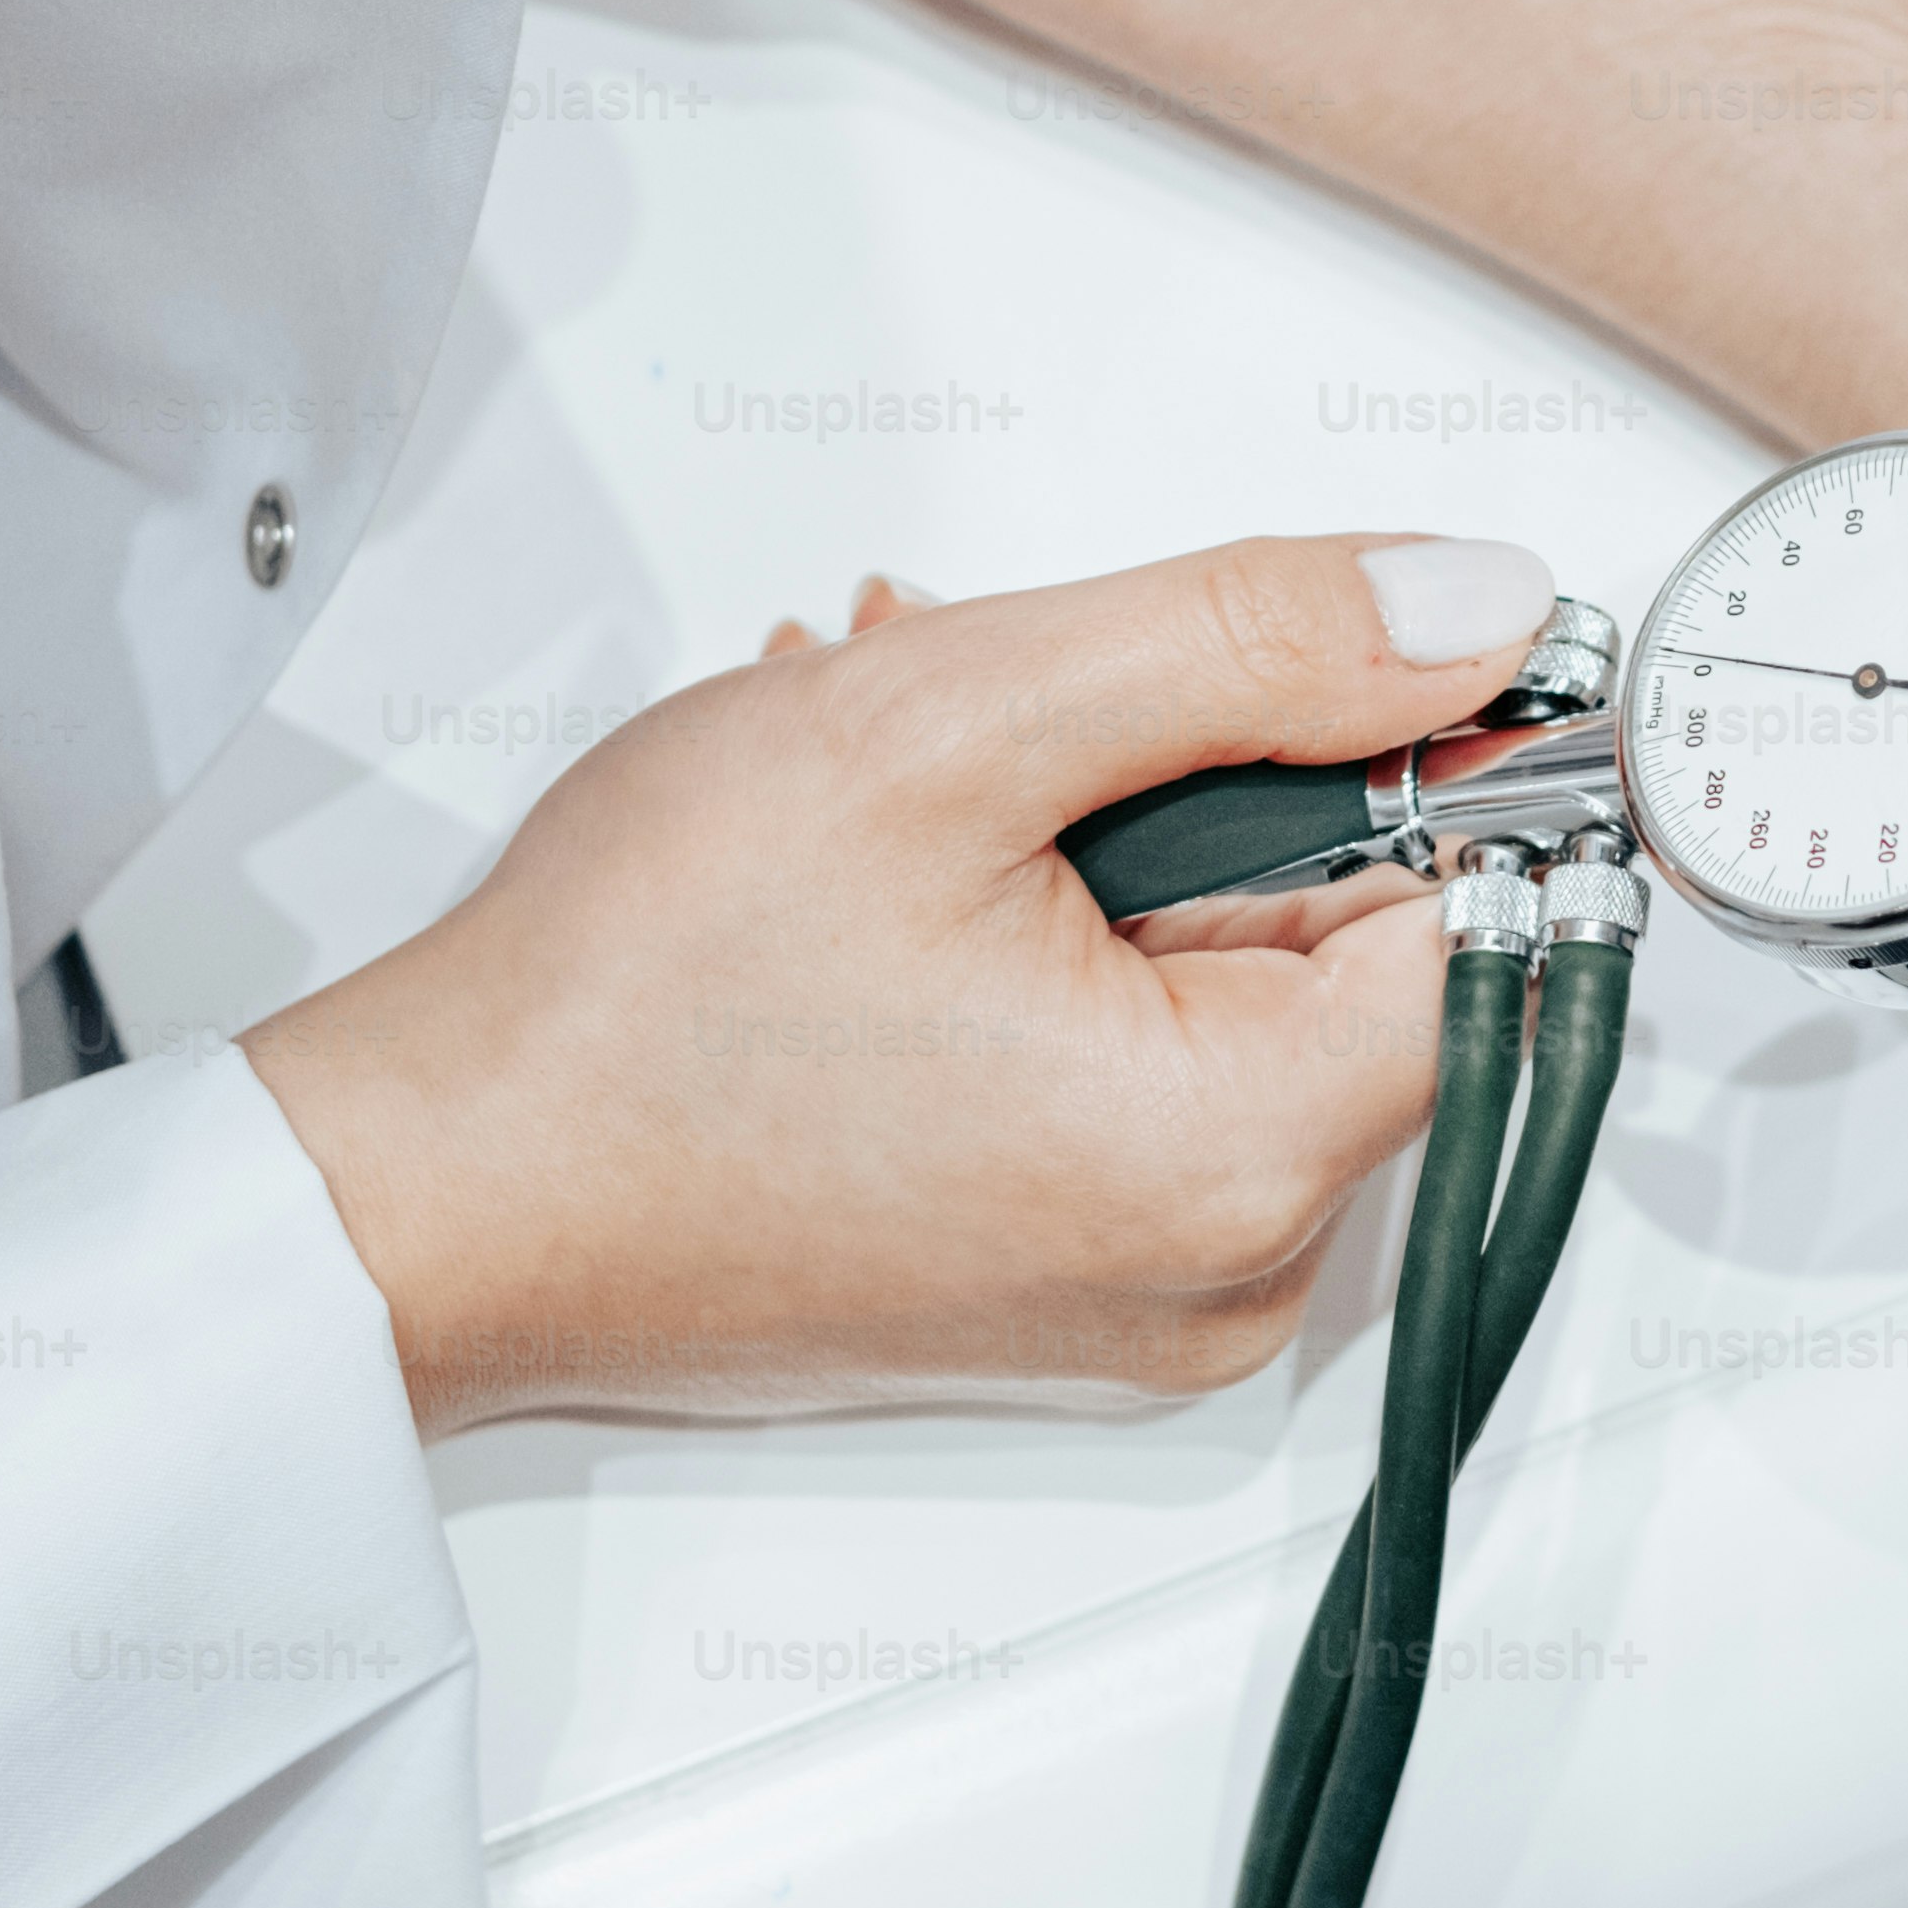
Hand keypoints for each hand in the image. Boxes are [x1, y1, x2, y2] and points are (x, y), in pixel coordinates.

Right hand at [244, 532, 1563, 1433]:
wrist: (429, 1191)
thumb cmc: (630, 997)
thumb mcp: (954, 723)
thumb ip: (1249, 643)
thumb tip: (1469, 606)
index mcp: (1241, 1156)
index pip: (1478, 907)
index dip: (1389, 750)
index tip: (1250, 671)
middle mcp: (1228, 1271)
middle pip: (1351, 951)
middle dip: (1199, 789)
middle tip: (1007, 725)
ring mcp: (1143, 1301)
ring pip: (1232, 997)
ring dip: (1104, 853)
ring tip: (916, 803)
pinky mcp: (1060, 1296)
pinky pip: (1144, 1081)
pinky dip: (1055, 959)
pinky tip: (909, 898)